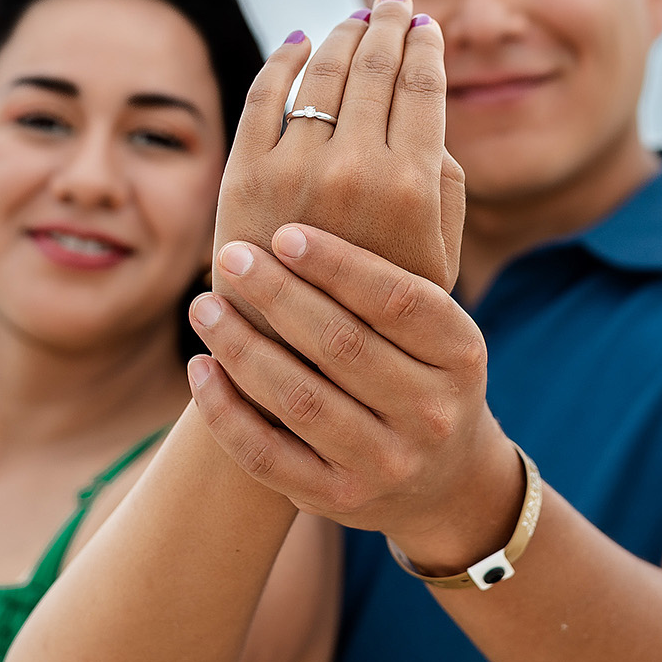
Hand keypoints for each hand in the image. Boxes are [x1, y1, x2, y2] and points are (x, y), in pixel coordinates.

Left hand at [187, 224, 525, 574]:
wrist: (444, 478)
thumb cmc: (425, 368)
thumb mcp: (441, 320)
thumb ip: (407, 253)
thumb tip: (364, 161)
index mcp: (462, 354)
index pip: (399, 300)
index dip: (339, 264)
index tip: (284, 232)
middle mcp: (432, 413)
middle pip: (343, 346)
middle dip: (277, 296)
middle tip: (229, 257)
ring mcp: (386, 463)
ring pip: (300, 400)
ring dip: (241, 347)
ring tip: (202, 304)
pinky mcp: (339, 501)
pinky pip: (267, 457)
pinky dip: (226, 412)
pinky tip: (199, 369)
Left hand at [213, 0, 464, 340]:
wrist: (295, 359)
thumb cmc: (379, 311)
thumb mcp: (437, 257)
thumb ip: (444, 182)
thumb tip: (426, 104)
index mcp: (412, 189)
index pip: (423, 87)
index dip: (424, 46)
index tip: (424, 24)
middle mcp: (354, 172)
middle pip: (373, 67)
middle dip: (386, 25)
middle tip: (391, 3)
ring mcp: (292, 170)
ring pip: (320, 71)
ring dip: (339, 35)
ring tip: (352, 22)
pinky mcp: (242, 175)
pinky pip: (264, 94)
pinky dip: (282, 60)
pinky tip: (298, 46)